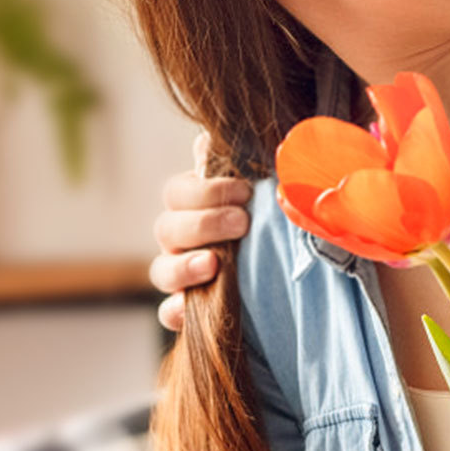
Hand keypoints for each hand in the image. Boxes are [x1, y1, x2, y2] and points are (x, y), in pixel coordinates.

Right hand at [150, 131, 251, 329]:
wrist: (287, 267)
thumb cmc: (268, 216)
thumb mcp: (262, 187)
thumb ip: (239, 164)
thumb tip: (209, 138)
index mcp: (193, 206)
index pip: (178, 193)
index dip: (206, 191)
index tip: (244, 191)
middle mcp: (180, 239)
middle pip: (167, 228)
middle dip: (203, 224)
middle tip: (240, 223)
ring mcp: (180, 274)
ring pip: (162, 270)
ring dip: (185, 266)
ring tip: (214, 264)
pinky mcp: (189, 308)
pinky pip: (169, 313)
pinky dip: (175, 312)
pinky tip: (188, 310)